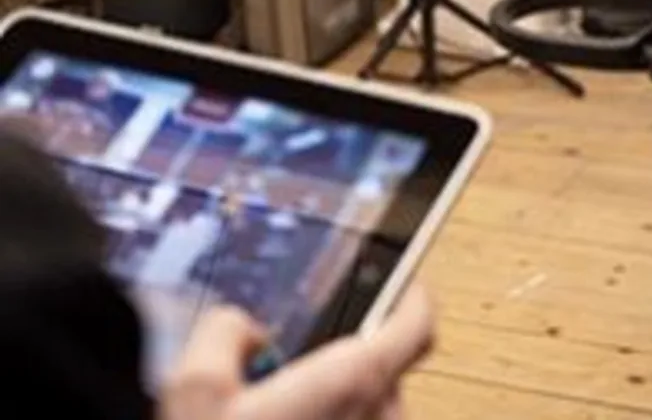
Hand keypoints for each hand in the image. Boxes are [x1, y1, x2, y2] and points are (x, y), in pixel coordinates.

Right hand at [159, 285, 434, 419]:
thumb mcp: (193, 388)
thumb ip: (224, 332)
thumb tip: (245, 331)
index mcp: (350, 384)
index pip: (416, 327)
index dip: (413, 299)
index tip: (406, 287)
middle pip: (382, 373)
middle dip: (342, 366)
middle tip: (292, 375)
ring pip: (367, 414)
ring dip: (335, 410)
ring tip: (276, 418)